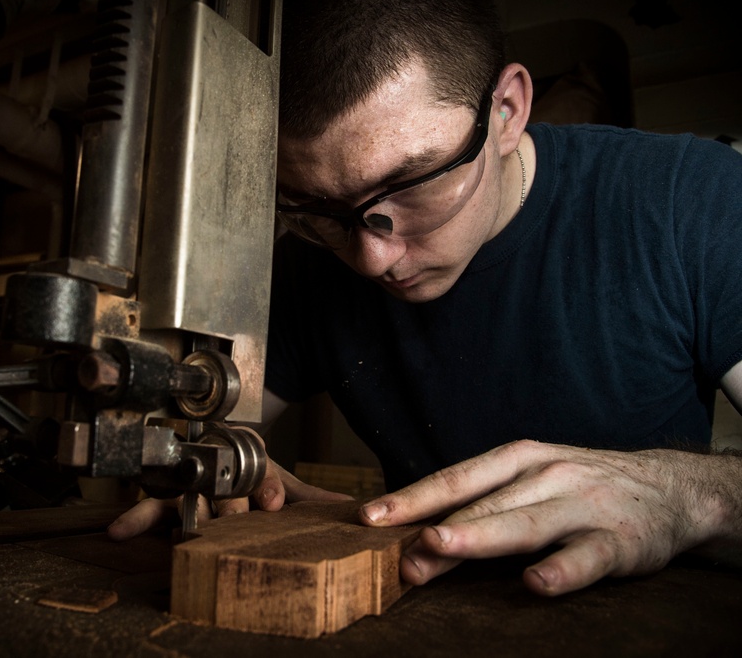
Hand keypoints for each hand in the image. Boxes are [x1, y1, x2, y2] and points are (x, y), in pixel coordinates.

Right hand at [107, 456, 352, 540]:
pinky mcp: (168, 498)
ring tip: (179, 528)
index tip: (274, 503)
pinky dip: (135, 519)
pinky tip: (119, 531)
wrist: (221, 446)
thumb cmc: (253, 471)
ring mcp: (193, 482)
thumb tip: (346, 506)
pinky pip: (151, 507)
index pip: (262, 474)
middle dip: (228, 507)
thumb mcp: (284, 483)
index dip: (267, 488)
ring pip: (188, 498)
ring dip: (182, 513)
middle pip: (222, 490)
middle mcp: (221, 468)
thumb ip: (308, 497)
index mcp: (253, 461)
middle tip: (229, 523)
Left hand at [358, 440, 740, 595]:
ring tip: (438, 545)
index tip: (370, 517)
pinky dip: (562, 569)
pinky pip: (587, 557)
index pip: (455, 478)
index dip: (412, 497)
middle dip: (435, 526)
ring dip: (478, 536)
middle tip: (395, 551)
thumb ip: (481, 503)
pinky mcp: (619, 541)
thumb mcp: (531, 480)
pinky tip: (537, 582)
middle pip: (482, 504)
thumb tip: (415, 532)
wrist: (672, 487)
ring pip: (525, 524)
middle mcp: (546, 476)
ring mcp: (582, 506)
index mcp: (518, 459)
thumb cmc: (580, 487)